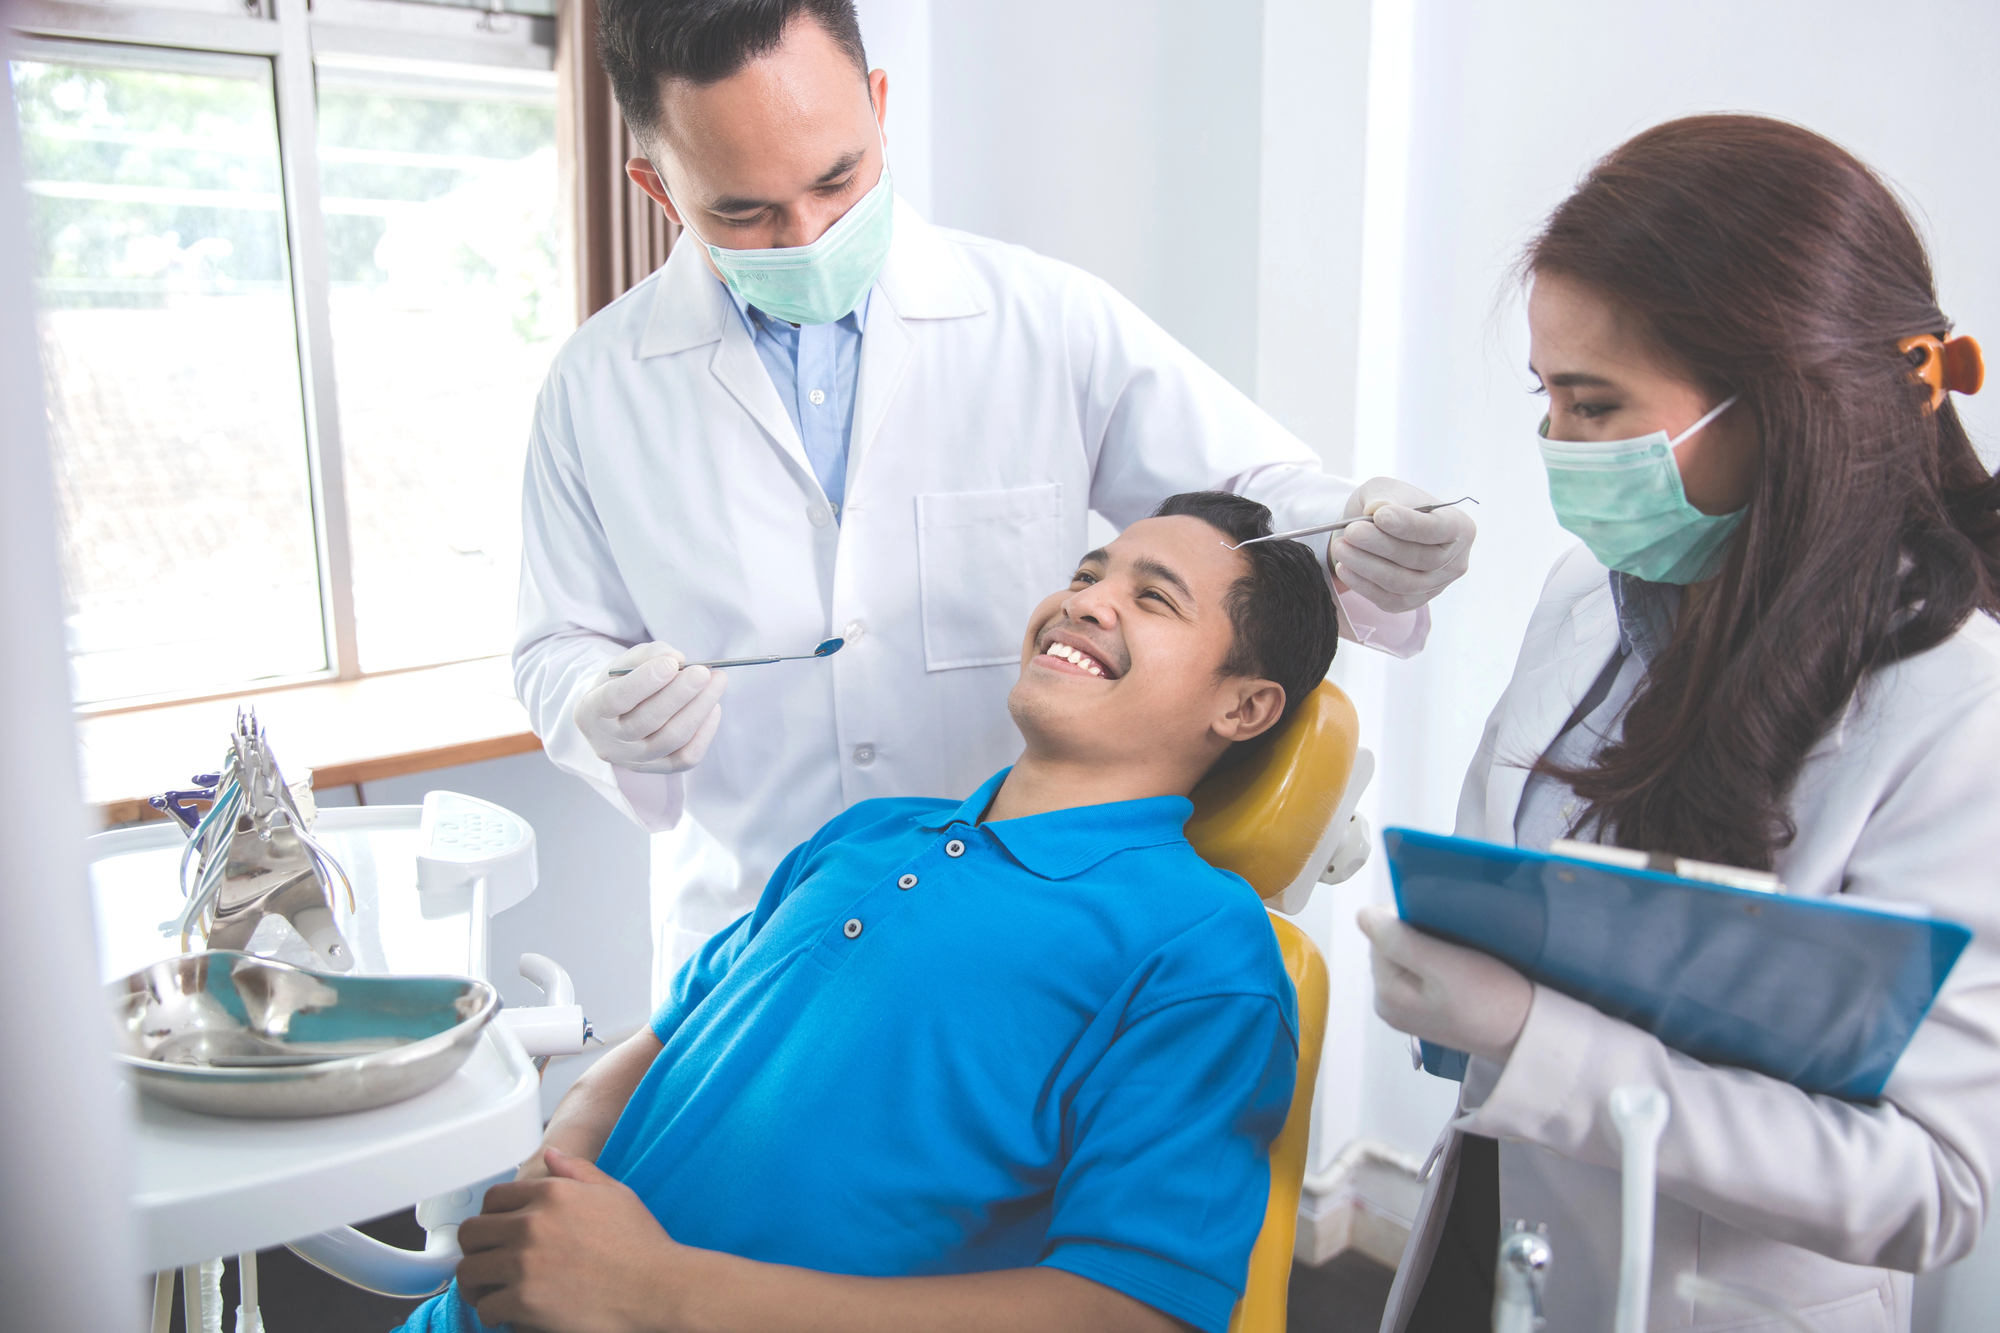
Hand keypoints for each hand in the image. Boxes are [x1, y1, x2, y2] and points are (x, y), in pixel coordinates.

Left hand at [457, 1147, 697, 1332]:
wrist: (655, 1286)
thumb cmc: (640, 1243)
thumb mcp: (614, 1193)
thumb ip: (577, 1171)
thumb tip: (550, 1155)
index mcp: (551, 1194)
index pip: (493, 1198)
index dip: (491, 1216)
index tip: (496, 1232)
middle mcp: (531, 1224)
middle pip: (472, 1233)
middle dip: (476, 1248)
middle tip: (486, 1261)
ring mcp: (524, 1263)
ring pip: (469, 1271)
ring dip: (476, 1282)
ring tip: (487, 1289)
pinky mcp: (523, 1301)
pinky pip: (485, 1306)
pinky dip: (492, 1312)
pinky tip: (506, 1312)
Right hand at [574, 642, 727, 774]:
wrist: (616, 719)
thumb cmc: (621, 684)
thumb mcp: (624, 664)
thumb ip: (649, 655)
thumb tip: (679, 659)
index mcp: (591, 712)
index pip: (616, 699)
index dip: (645, 681)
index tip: (672, 663)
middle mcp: (610, 742)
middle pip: (648, 720)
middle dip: (680, 694)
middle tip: (703, 672)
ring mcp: (635, 760)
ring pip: (671, 738)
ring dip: (699, 708)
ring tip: (717, 682)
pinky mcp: (659, 769)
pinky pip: (686, 758)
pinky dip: (705, 733)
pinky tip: (714, 708)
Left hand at [1328, 477, 1475, 612]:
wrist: (1376, 530)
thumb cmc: (1388, 505)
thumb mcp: (1385, 489)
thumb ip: (1384, 495)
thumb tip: (1377, 508)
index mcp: (1459, 527)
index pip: (1439, 528)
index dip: (1409, 524)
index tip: (1380, 516)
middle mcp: (1454, 560)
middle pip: (1420, 558)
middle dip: (1381, 546)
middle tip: (1351, 532)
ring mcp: (1435, 586)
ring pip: (1404, 583)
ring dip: (1368, 567)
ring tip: (1340, 548)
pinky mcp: (1413, 603)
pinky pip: (1390, 600)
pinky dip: (1363, 585)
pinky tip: (1344, 568)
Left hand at [1357, 905, 1531, 1062]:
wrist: (1528, 1033)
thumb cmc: (1495, 1003)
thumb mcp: (1447, 966)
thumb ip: (1399, 941)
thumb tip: (1363, 916)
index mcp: (1386, 994)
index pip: (1379, 934)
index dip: (1408, 919)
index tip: (1441, 927)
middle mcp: (1389, 1004)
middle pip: (1390, 944)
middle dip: (1417, 933)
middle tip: (1455, 943)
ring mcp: (1406, 1008)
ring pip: (1407, 953)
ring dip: (1430, 945)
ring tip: (1461, 956)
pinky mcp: (1426, 1007)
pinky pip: (1422, 969)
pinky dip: (1439, 960)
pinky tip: (1462, 967)